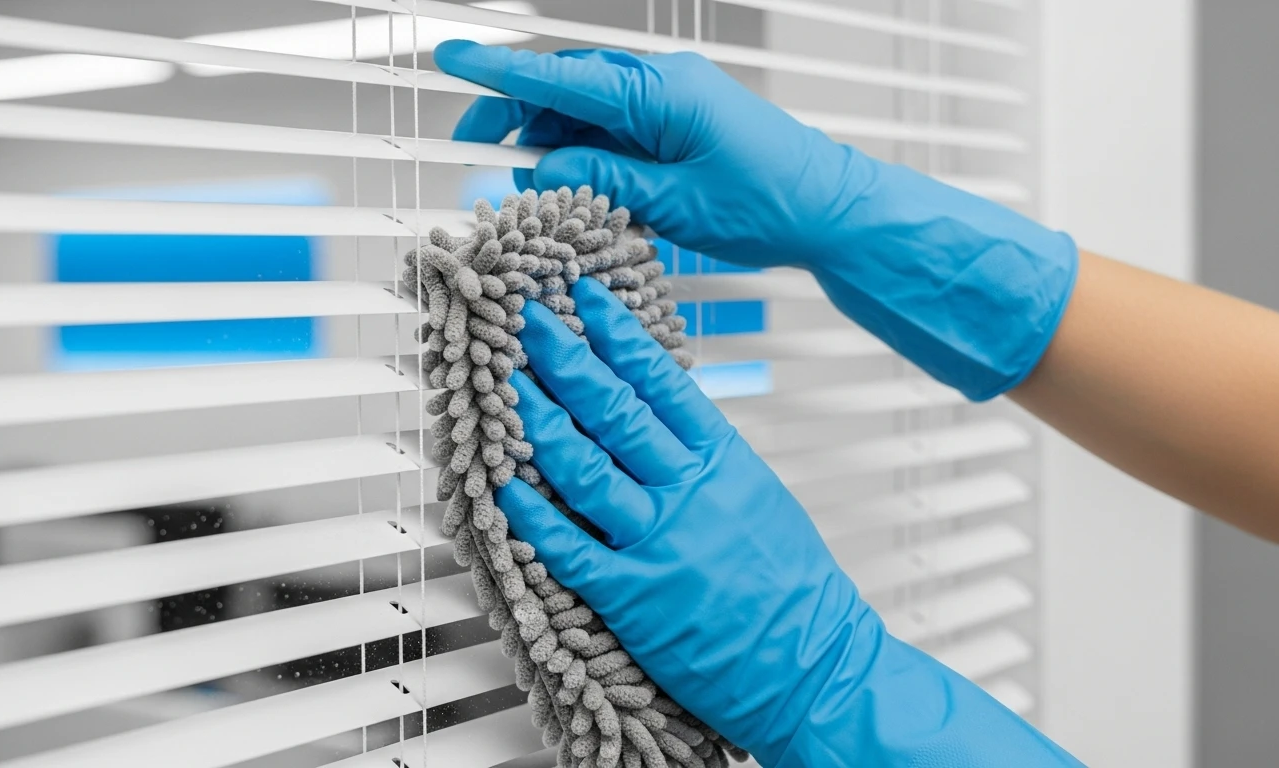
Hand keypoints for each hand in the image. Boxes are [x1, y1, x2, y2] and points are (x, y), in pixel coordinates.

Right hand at [434, 41, 1079, 401]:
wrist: (830, 209)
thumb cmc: (768, 203)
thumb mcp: (674, 203)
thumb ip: (600, 179)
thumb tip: (540, 169)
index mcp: (657, 92)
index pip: (559, 75)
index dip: (497, 71)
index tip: (448, 57)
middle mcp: (659, 82)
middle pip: (562, 89)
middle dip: (513, 119)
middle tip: (475, 155)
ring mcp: (668, 99)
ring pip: (582, 111)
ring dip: (549, 144)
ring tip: (527, 190)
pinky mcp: (675, 120)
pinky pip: (612, 128)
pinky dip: (583, 154)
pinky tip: (572, 188)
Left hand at [498, 279, 1083, 766]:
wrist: (814, 665)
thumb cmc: (793, 590)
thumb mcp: (758, 499)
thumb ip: (707, 459)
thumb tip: (662, 419)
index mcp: (724, 461)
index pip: (662, 381)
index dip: (618, 335)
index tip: (586, 299)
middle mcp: (690, 492)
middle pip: (616, 410)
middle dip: (566, 360)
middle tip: (528, 322)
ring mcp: (660, 542)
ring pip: (586, 468)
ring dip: (539, 423)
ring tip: (506, 389)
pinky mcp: (634, 596)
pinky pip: (571, 549)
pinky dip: (532, 518)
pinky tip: (502, 489)